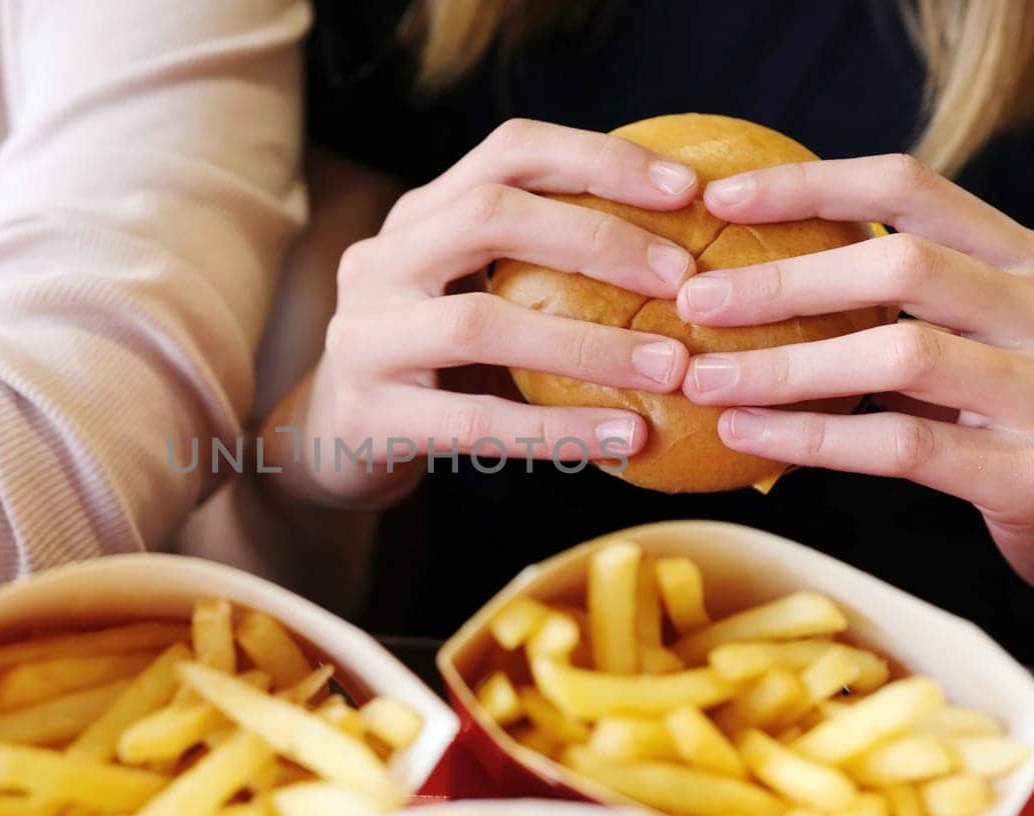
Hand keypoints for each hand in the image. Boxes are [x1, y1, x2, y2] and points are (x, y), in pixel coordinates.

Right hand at [269, 119, 703, 507]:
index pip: (509, 151)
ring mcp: (362, 337)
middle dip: (601, 240)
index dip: (601, 159)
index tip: (687, 190)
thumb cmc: (440, 369)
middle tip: (685, 280)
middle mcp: (379, 261)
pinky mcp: (367, 414)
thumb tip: (695, 255)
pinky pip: (475, 421)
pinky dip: (557, 429)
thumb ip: (547, 267)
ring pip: (480, 321)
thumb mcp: (481, 296)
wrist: (337, 447)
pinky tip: (624, 438)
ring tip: (671, 368)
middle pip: (490, 215)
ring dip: (589, 345)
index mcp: (417, 216)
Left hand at [676, 153, 1033, 603]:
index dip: (809, 184)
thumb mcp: (972, 330)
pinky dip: (813, 438)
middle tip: (693, 300)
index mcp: (1021, 257)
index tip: (718, 197)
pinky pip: (902, 445)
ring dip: (785, 366)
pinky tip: (746, 437)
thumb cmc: (1008, 410)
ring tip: (703, 379)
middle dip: (783, 280)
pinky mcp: (1031, 472)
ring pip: (899, 355)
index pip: (909, 184)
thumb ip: (891, 294)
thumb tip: (739, 268)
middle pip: (901, 263)